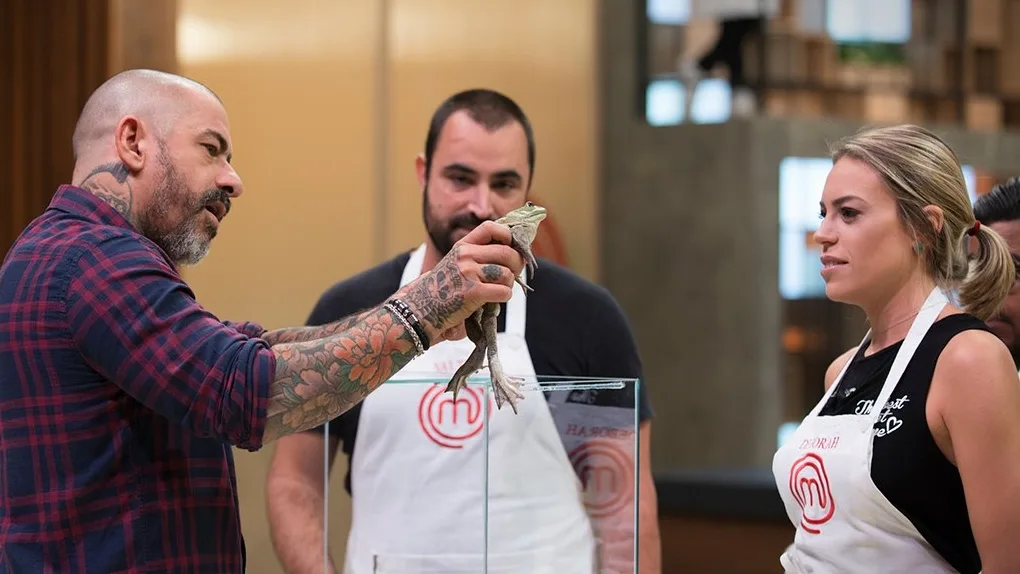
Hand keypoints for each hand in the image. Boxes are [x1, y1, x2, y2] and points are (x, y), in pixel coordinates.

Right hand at [396, 221, 524, 343]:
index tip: (513, 246)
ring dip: (509, 284)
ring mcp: (468, 273)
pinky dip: (504, 297)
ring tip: (499, 289)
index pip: (490, 228)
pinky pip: (504, 292)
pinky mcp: (473, 292)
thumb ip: (478, 255)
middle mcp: (465, 255)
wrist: (421, 309)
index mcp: (462, 246)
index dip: (508, 235)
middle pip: (507, 253)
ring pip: (507, 274)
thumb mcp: (456, 263)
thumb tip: (514, 255)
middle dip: (517, 265)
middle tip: (514, 274)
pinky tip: (494, 300)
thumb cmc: (443, 289)